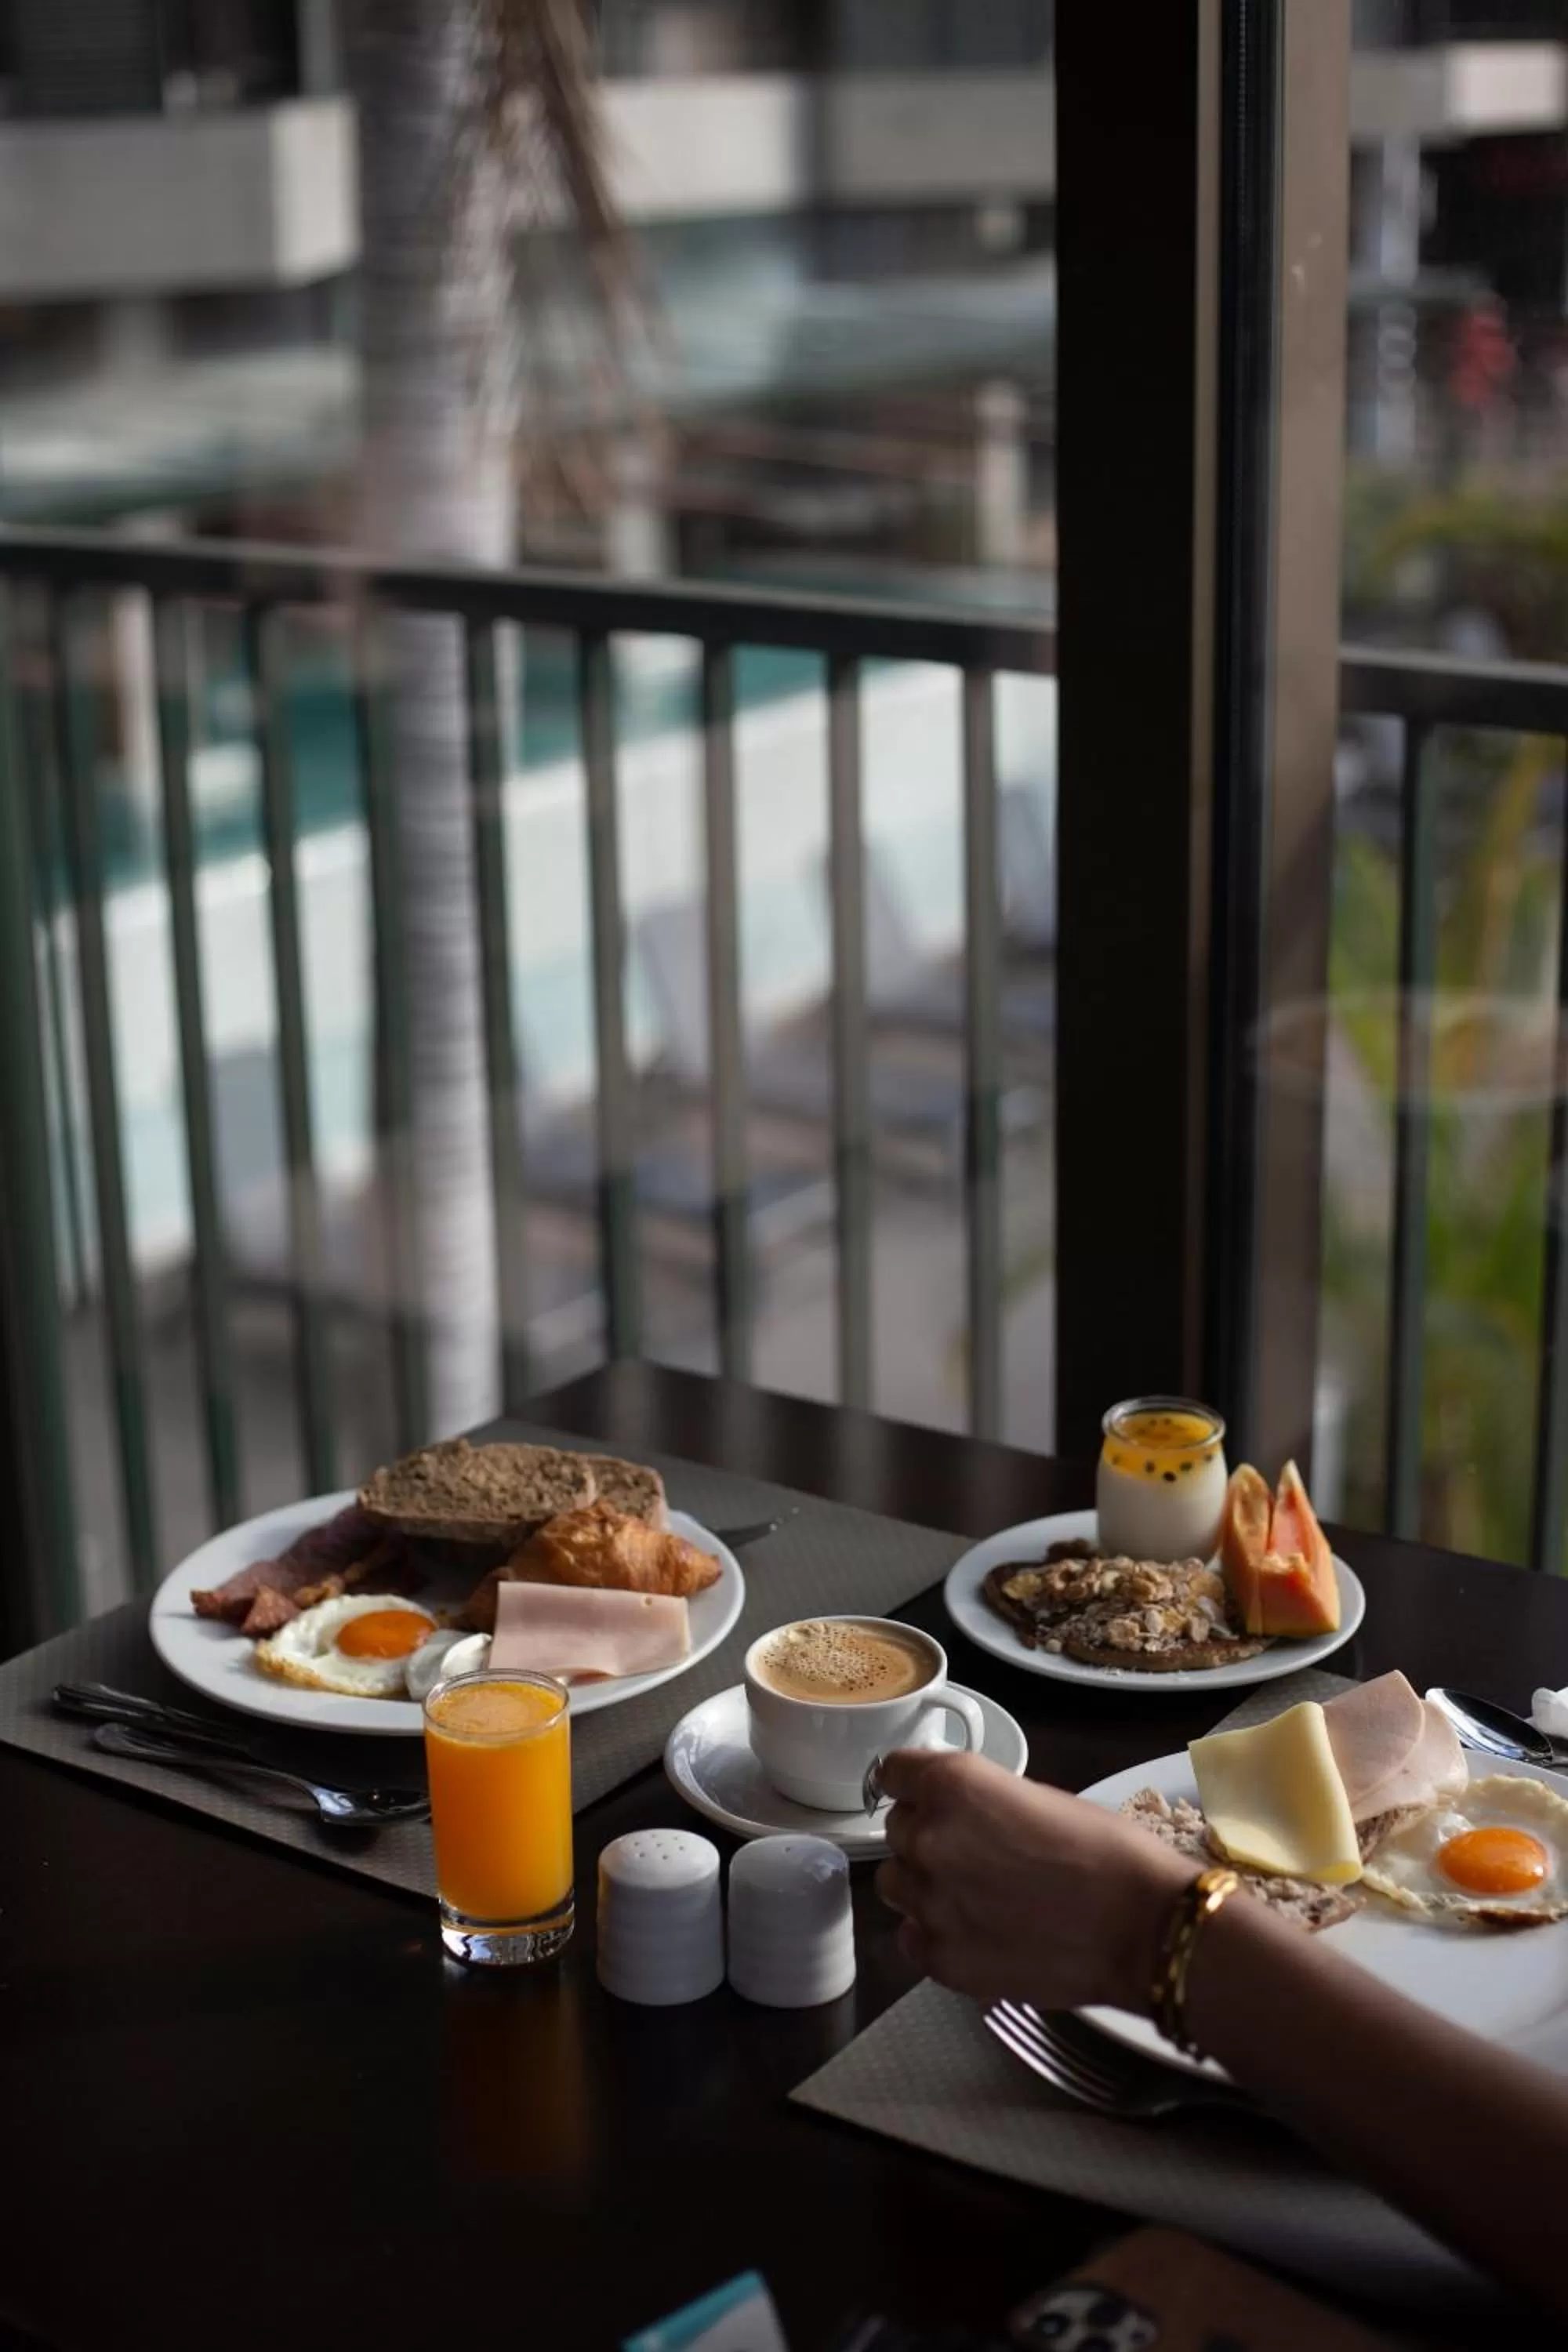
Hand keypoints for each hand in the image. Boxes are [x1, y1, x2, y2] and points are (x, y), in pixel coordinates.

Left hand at [875, 1750, 1193, 2013]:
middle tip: (973, 1854)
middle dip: (928, 1836)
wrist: (1141, 1928)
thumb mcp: (1036, 1797)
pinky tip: (975, 1933)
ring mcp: (929, 1903)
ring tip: (972, 1897)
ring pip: (896, 1884)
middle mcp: (929, 1838)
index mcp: (953, 1786)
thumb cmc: (1106, 1851)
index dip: (913, 1785)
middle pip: (897, 1829)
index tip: (924, 1797)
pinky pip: (911, 1937)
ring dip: (924, 1884)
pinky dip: (934, 1933)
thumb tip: (963, 1815)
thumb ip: (982, 1802)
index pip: (894, 1772)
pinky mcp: (940, 1958)